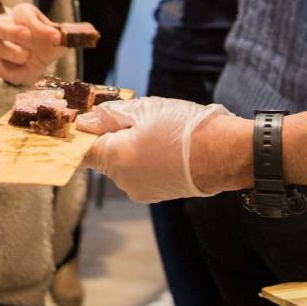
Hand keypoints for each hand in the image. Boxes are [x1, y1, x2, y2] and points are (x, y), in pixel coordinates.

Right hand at [0, 4, 66, 85]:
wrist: (35, 58)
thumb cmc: (44, 42)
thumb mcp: (54, 37)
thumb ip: (58, 38)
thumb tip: (60, 40)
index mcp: (20, 15)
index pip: (24, 16)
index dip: (39, 27)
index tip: (56, 37)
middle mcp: (4, 27)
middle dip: (10, 31)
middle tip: (27, 35)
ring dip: (15, 53)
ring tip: (28, 56)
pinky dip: (12, 70)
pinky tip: (24, 69)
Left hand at [78, 97, 233, 202]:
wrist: (225, 154)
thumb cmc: (184, 128)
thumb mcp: (143, 110)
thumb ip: (107, 116)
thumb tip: (83, 123)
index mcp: (114, 158)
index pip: (81, 150)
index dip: (83, 134)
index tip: (92, 120)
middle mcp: (122, 181)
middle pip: (105, 156)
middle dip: (115, 138)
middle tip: (139, 120)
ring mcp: (140, 191)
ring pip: (124, 165)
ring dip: (132, 150)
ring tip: (159, 134)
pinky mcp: (156, 195)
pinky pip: (140, 174)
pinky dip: (147, 161)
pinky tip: (167, 149)